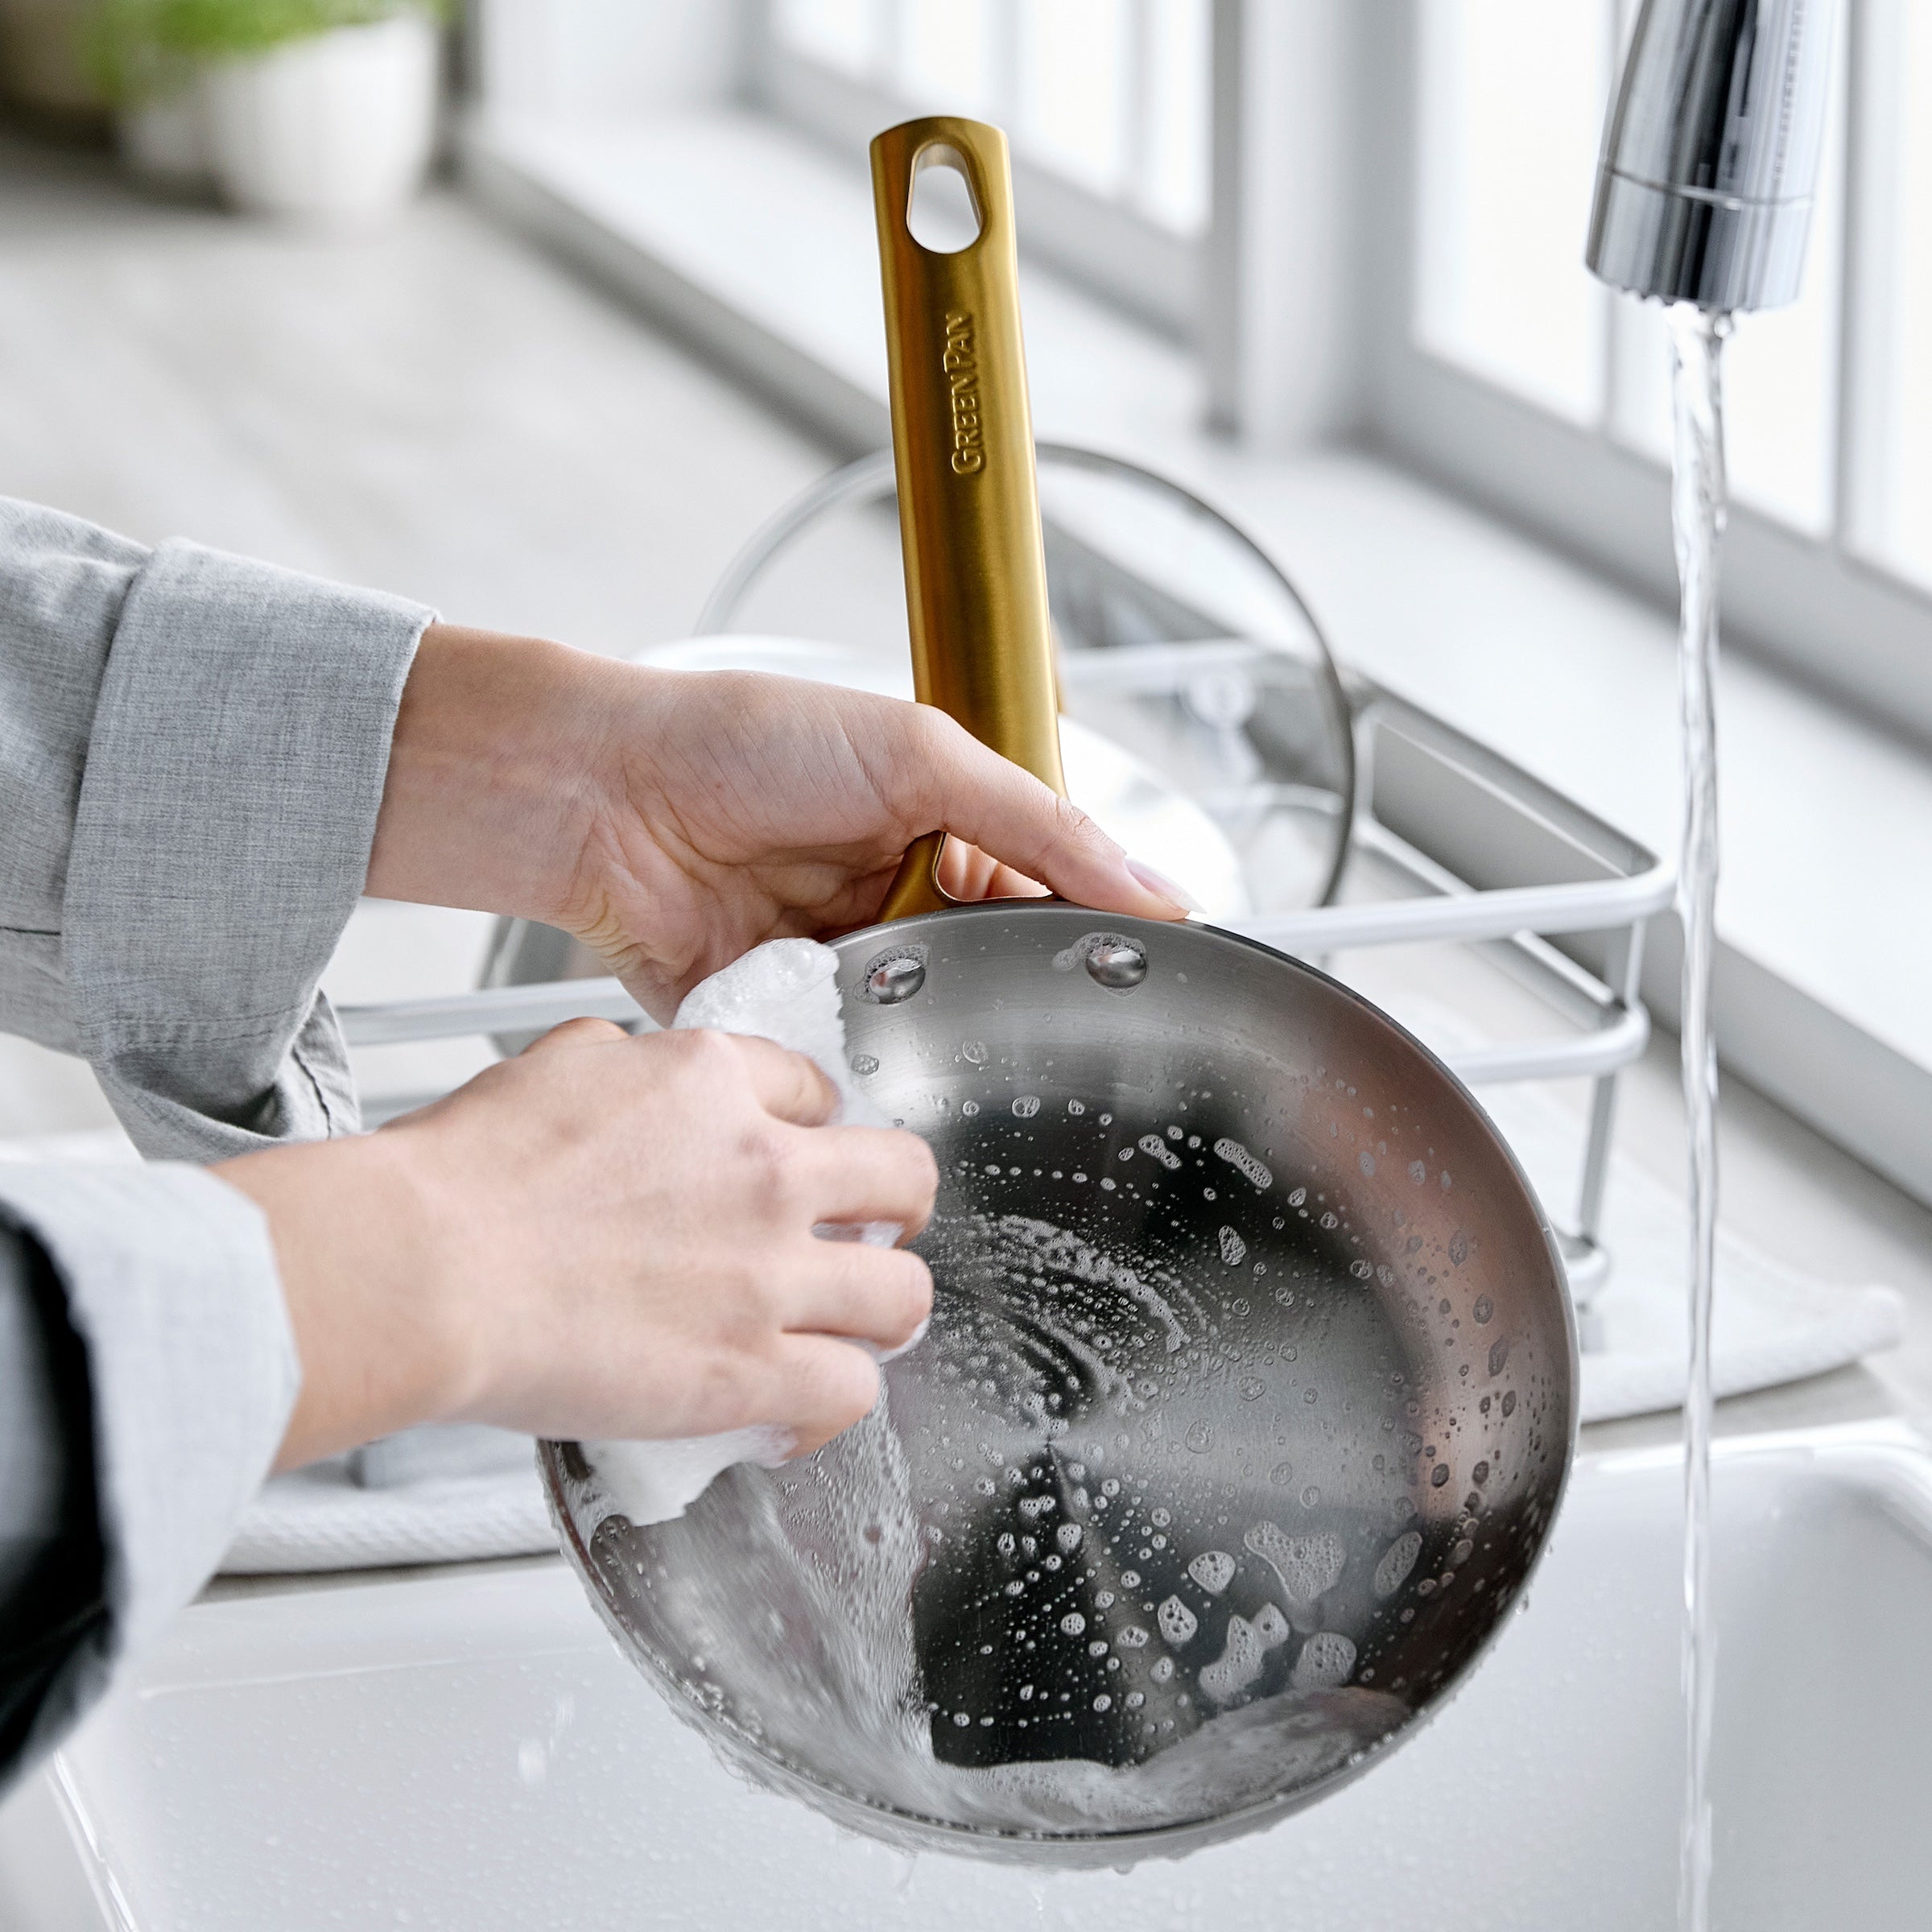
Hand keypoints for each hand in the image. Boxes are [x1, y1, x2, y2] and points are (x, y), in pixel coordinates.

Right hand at [217, 1020, 936, 1471]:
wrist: (428, 1268)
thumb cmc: (463, 1176)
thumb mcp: (554, 1064)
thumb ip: (621, 1060)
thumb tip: (635, 1071)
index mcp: (712, 1083)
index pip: (815, 1089)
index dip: (816, 1127)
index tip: (806, 1154)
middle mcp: (765, 1169)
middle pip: (902, 1178)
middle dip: (898, 1208)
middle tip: (877, 1231)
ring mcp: (770, 1274)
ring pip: (902, 1295)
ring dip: (885, 1312)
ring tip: (859, 1330)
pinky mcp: (753, 1369)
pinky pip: (851, 1391)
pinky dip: (835, 1405)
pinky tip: (800, 1411)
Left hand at [365, 625, 1194, 1016]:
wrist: (604, 795)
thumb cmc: (746, 743)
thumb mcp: (920, 756)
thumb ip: (1043, 825)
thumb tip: (1156, 890)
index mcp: (942, 834)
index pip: (1045, 901)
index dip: (1081, 943)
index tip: (1128, 985)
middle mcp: (898, 908)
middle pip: (989, 981)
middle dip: (1001, 1002)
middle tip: (1015, 1010)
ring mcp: (841, 970)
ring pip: (920, 1035)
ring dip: (926, 1038)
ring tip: (926, 1025)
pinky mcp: (783, 1023)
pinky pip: (841, 1066)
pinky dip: (854, 1068)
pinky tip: (869, 1068)